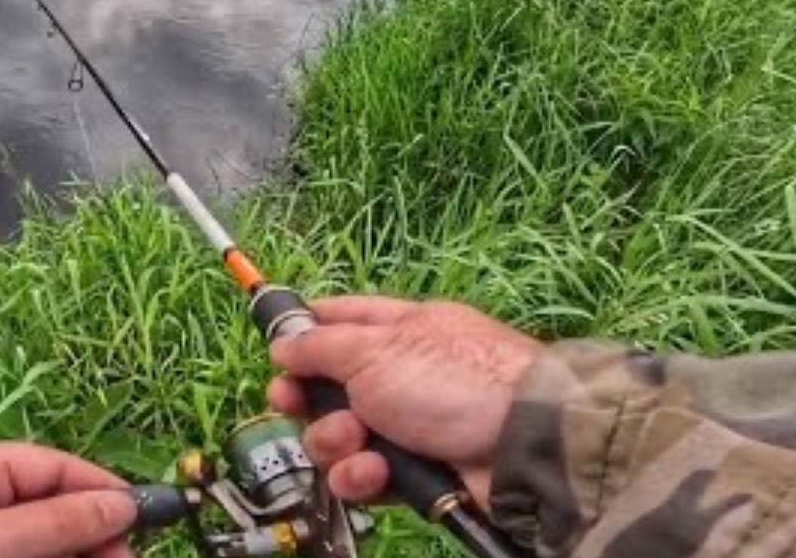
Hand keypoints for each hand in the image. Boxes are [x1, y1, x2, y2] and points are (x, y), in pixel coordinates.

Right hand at [267, 297, 541, 505]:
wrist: (520, 447)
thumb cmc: (456, 379)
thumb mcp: (376, 349)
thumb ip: (320, 346)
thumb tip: (283, 343)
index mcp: (397, 329)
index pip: (339, 319)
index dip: (303, 333)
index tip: (276, 351)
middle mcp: (400, 374)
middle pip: (329, 386)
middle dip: (308, 401)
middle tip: (295, 405)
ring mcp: (408, 424)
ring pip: (341, 436)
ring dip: (336, 443)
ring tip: (357, 442)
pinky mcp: (415, 470)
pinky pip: (366, 475)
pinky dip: (363, 477)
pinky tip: (374, 473)